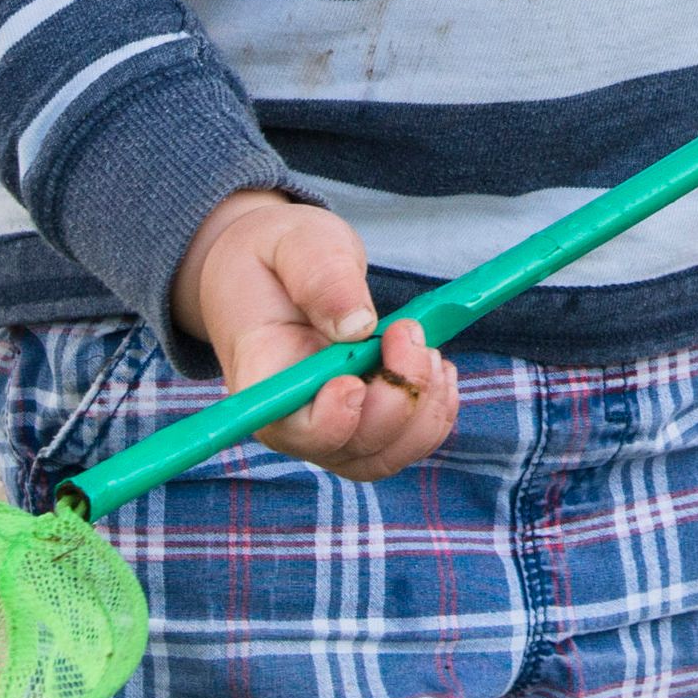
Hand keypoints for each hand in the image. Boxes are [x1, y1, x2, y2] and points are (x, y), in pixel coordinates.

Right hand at [173, 190, 456, 481]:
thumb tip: (358, 325)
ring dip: (423, 408)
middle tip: (407, 332)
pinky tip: (436, 365)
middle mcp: (294, 417)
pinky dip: (435, 411)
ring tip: (426, 348)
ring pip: (387, 454)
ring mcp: (332, 427)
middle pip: (352, 447)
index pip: (291, 428)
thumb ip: (323, 277)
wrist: (275, 270)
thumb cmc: (279, 255)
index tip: (357, 379)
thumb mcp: (295, 243)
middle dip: (396, 397)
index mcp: (262, 377)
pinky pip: (407, 441)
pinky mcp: (363, 422)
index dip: (332, 419)